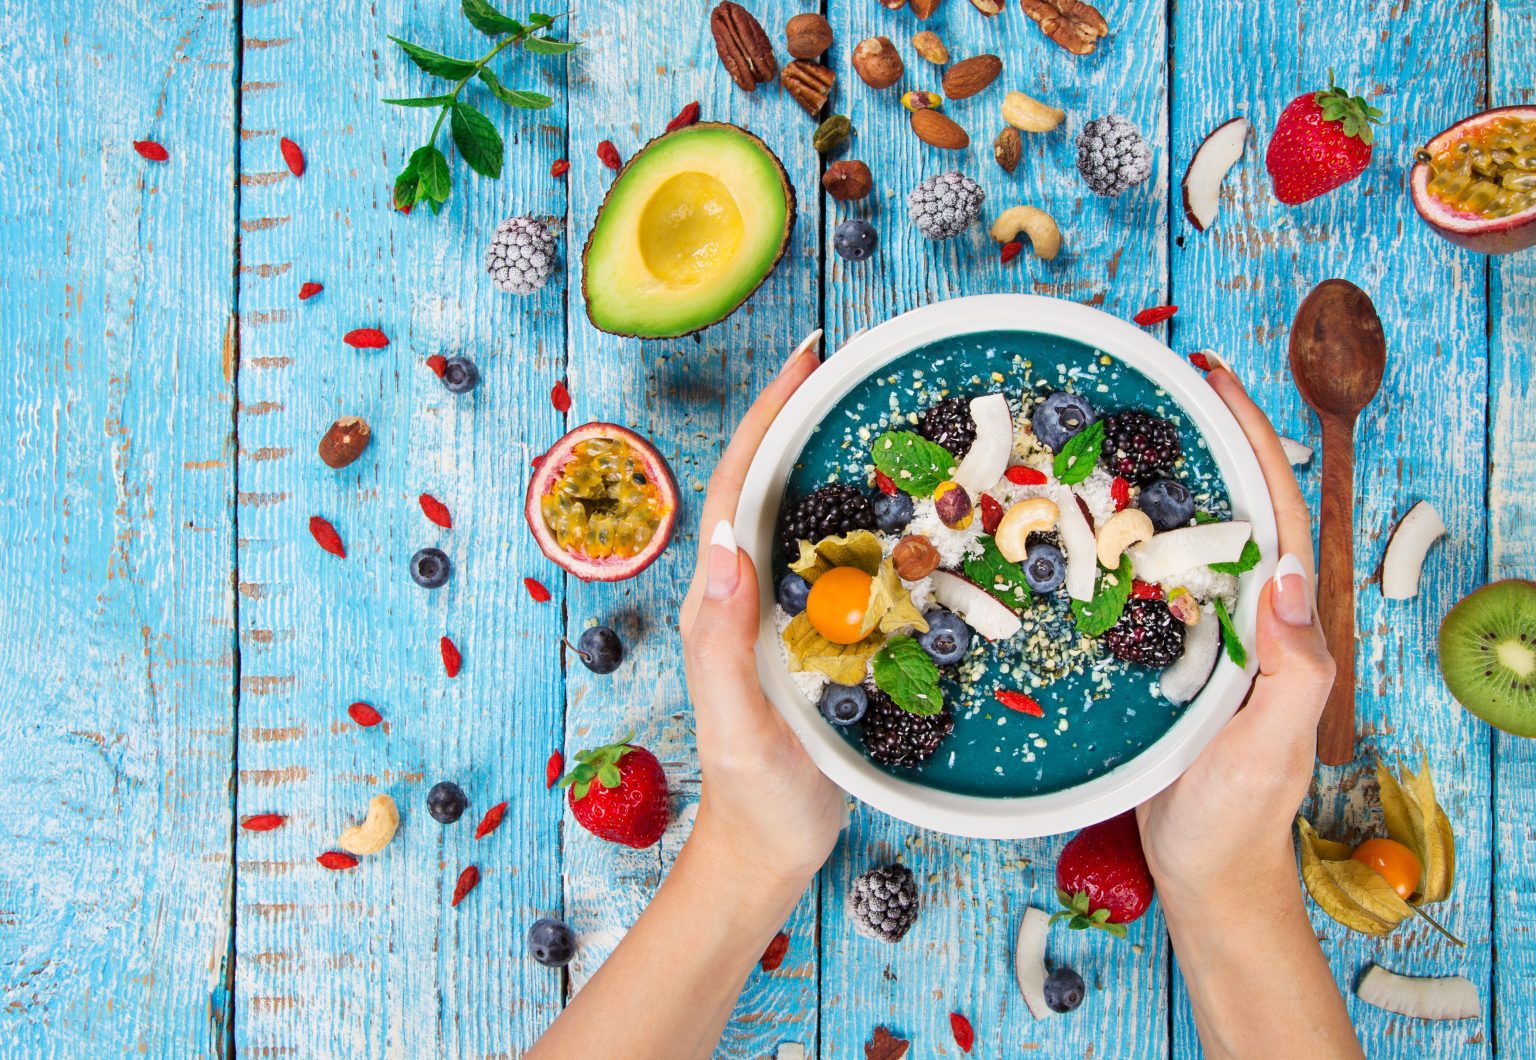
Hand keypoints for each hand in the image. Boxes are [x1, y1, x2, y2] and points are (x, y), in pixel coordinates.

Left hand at [678, 331, 846, 889]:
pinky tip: (918, 505)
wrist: (772, 844)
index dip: (767, 418)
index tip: (807, 360)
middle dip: (804, 415)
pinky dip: (876, 518)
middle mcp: (750, 589)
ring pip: (812, 513)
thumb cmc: (753, 791)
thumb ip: (722, 641)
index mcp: (721, 597)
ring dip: (840, 455)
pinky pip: (849, 559)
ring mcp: (788, 608)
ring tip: (890, 408)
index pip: (740, 486)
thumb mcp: (738, 723)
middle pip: (773, 482)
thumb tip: (720, 544)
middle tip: (854, 360)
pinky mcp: (825, 632)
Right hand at [1136, 368, 1336, 910]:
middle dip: (1198, 437)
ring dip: (1150, 480)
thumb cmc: (1238, 813)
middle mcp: (1240, 613)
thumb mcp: (1271, 743)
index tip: (1216, 380)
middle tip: (1149, 382)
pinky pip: (1137, 584)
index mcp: (1278, 621)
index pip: (1273, 510)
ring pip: (1178, 538)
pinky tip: (1069, 521)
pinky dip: (1111, 541)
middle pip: (1226, 507)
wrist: (1201, 867)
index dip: (1251, 440)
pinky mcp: (1155, 655)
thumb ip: (1293, 667)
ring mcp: (1198, 631)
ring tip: (1101, 428)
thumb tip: (1283, 570)